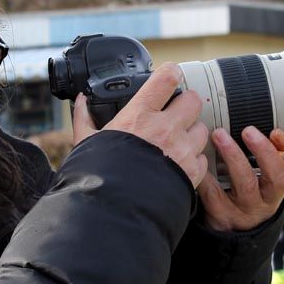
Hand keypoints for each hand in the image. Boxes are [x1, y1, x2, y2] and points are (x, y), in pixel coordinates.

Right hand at [71, 64, 209, 186]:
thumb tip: (80, 101)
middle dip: (186, 105)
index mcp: (140, 115)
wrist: (115, 210)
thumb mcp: (86, 143)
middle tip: (176, 114)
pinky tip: (179, 165)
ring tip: (177, 143)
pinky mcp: (192, 172)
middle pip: (193, 100)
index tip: (170, 77)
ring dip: (192, 133)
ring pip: (202, 128)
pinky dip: (194, 160)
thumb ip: (84, 118)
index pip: (167, 77)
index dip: (171, 73)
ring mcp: (182, 150)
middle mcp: (165, 128)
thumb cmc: (99, 175)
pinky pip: (203, 158)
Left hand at [197, 127, 283, 232]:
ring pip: (245, 184)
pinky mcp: (222, 215)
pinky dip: (207, 175)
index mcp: (278, 186)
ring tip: (219, 135)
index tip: (276, 131)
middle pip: (275, 177)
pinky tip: (200, 159)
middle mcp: (267, 199)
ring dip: (233, 156)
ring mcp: (245, 209)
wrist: (230, 229)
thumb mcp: (260, 178)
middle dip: (264, 151)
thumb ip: (263, 154)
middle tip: (248, 130)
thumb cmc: (245, 193)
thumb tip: (254, 118)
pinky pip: (215, 194)